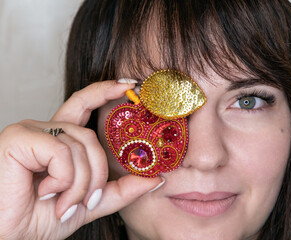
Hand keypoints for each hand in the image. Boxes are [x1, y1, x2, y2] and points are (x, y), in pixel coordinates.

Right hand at [0, 81, 162, 238]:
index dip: (106, 91)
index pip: (84, 104)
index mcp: (58, 140)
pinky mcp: (18, 138)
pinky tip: (47, 193)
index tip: (130, 84)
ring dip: (80, 184)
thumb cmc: (43, 218)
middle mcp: (45, 130)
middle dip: (97, 172)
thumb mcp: (90, 202)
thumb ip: (122, 189)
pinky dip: (63, 179)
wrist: (10, 237)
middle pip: (89, 136)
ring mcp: (30, 130)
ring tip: (65, 205)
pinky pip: (61, 151)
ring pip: (79, 146)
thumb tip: (156, 178)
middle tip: (90, 199)